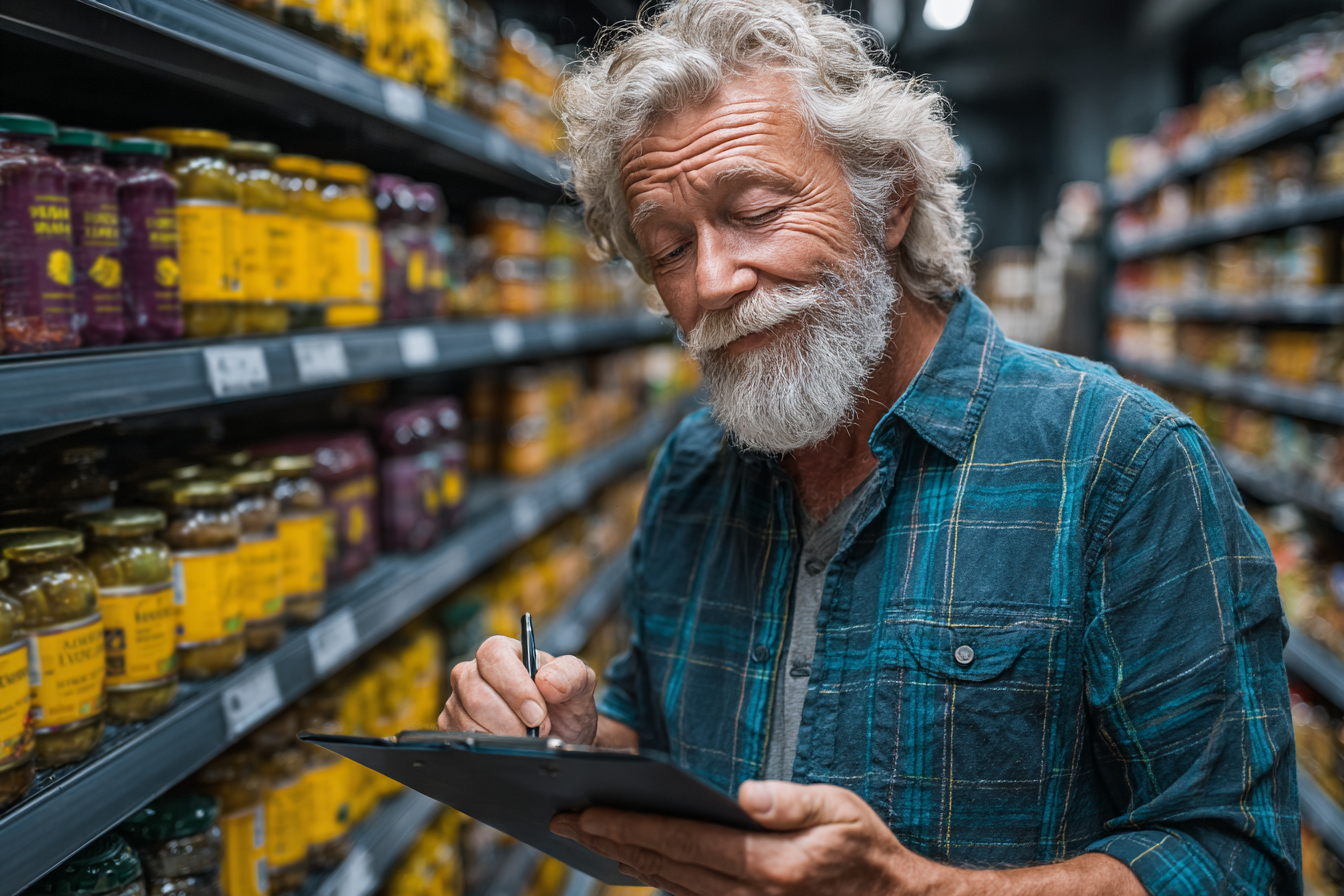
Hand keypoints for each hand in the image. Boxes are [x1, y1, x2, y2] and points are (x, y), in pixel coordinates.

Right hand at [438, 635, 597, 743]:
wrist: (561, 736)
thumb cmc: (565, 704)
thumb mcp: (581, 684)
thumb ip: (572, 674)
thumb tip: (547, 682)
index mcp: (503, 652)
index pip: (494, 656)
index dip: (514, 687)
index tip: (537, 714)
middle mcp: (474, 672)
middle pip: (477, 695)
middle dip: (512, 721)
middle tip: (539, 729)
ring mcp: (459, 701)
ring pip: (469, 724)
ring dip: (505, 738)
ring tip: (528, 737)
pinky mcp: (452, 728)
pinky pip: (464, 742)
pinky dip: (491, 751)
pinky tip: (509, 746)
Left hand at [550, 779, 1148, 895]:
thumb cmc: (868, 854)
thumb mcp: (841, 811)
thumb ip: (790, 802)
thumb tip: (743, 795)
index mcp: (769, 867)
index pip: (683, 842)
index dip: (632, 825)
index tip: (590, 810)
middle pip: (664, 868)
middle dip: (612, 842)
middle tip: (565, 820)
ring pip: (670, 887)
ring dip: (625, 863)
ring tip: (587, 839)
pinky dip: (655, 880)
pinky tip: (636, 864)